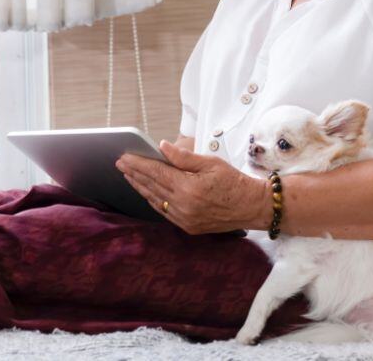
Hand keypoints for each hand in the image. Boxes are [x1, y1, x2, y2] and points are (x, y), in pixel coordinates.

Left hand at [116, 140, 266, 234]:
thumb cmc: (234, 181)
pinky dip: (153, 200)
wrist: (252, 206)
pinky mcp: (188, 227)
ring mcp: (185, 219)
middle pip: (152, 187)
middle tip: (120, 163)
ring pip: (155, 200)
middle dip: (134, 173)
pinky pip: (164, 212)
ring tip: (128, 175)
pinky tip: (145, 192)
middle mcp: (184, 206)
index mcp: (189, 188)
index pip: (156, 173)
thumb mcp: (211, 163)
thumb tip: (162, 146)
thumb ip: (183, 157)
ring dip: (140, 187)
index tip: (125, 156)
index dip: (139, 164)